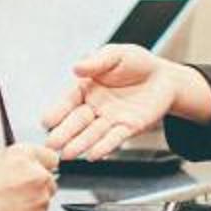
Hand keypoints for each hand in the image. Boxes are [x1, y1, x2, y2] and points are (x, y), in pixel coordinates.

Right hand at [0, 143, 59, 210]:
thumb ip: (14, 160)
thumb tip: (23, 164)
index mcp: (25, 156)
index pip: (51, 157)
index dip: (41, 165)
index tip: (36, 171)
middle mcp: (37, 175)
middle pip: (49, 181)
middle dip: (36, 186)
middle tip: (15, 192)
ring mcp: (39, 199)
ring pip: (43, 200)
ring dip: (31, 203)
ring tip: (7, 205)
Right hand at [38, 45, 210, 160]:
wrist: (163, 76)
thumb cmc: (136, 62)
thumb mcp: (115, 55)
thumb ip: (96, 62)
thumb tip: (76, 67)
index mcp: (86, 88)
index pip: (68, 101)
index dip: (57, 111)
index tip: (46, 122)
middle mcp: (95, 106)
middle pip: (77, 121)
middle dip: (64, 133)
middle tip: (51, 144)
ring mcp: (111, 119)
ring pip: (93, 133)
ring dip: (80, 144)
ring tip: (67, 154)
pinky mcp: (129, 127)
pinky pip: (115, 138)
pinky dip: (105, 146)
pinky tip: (94, 155)